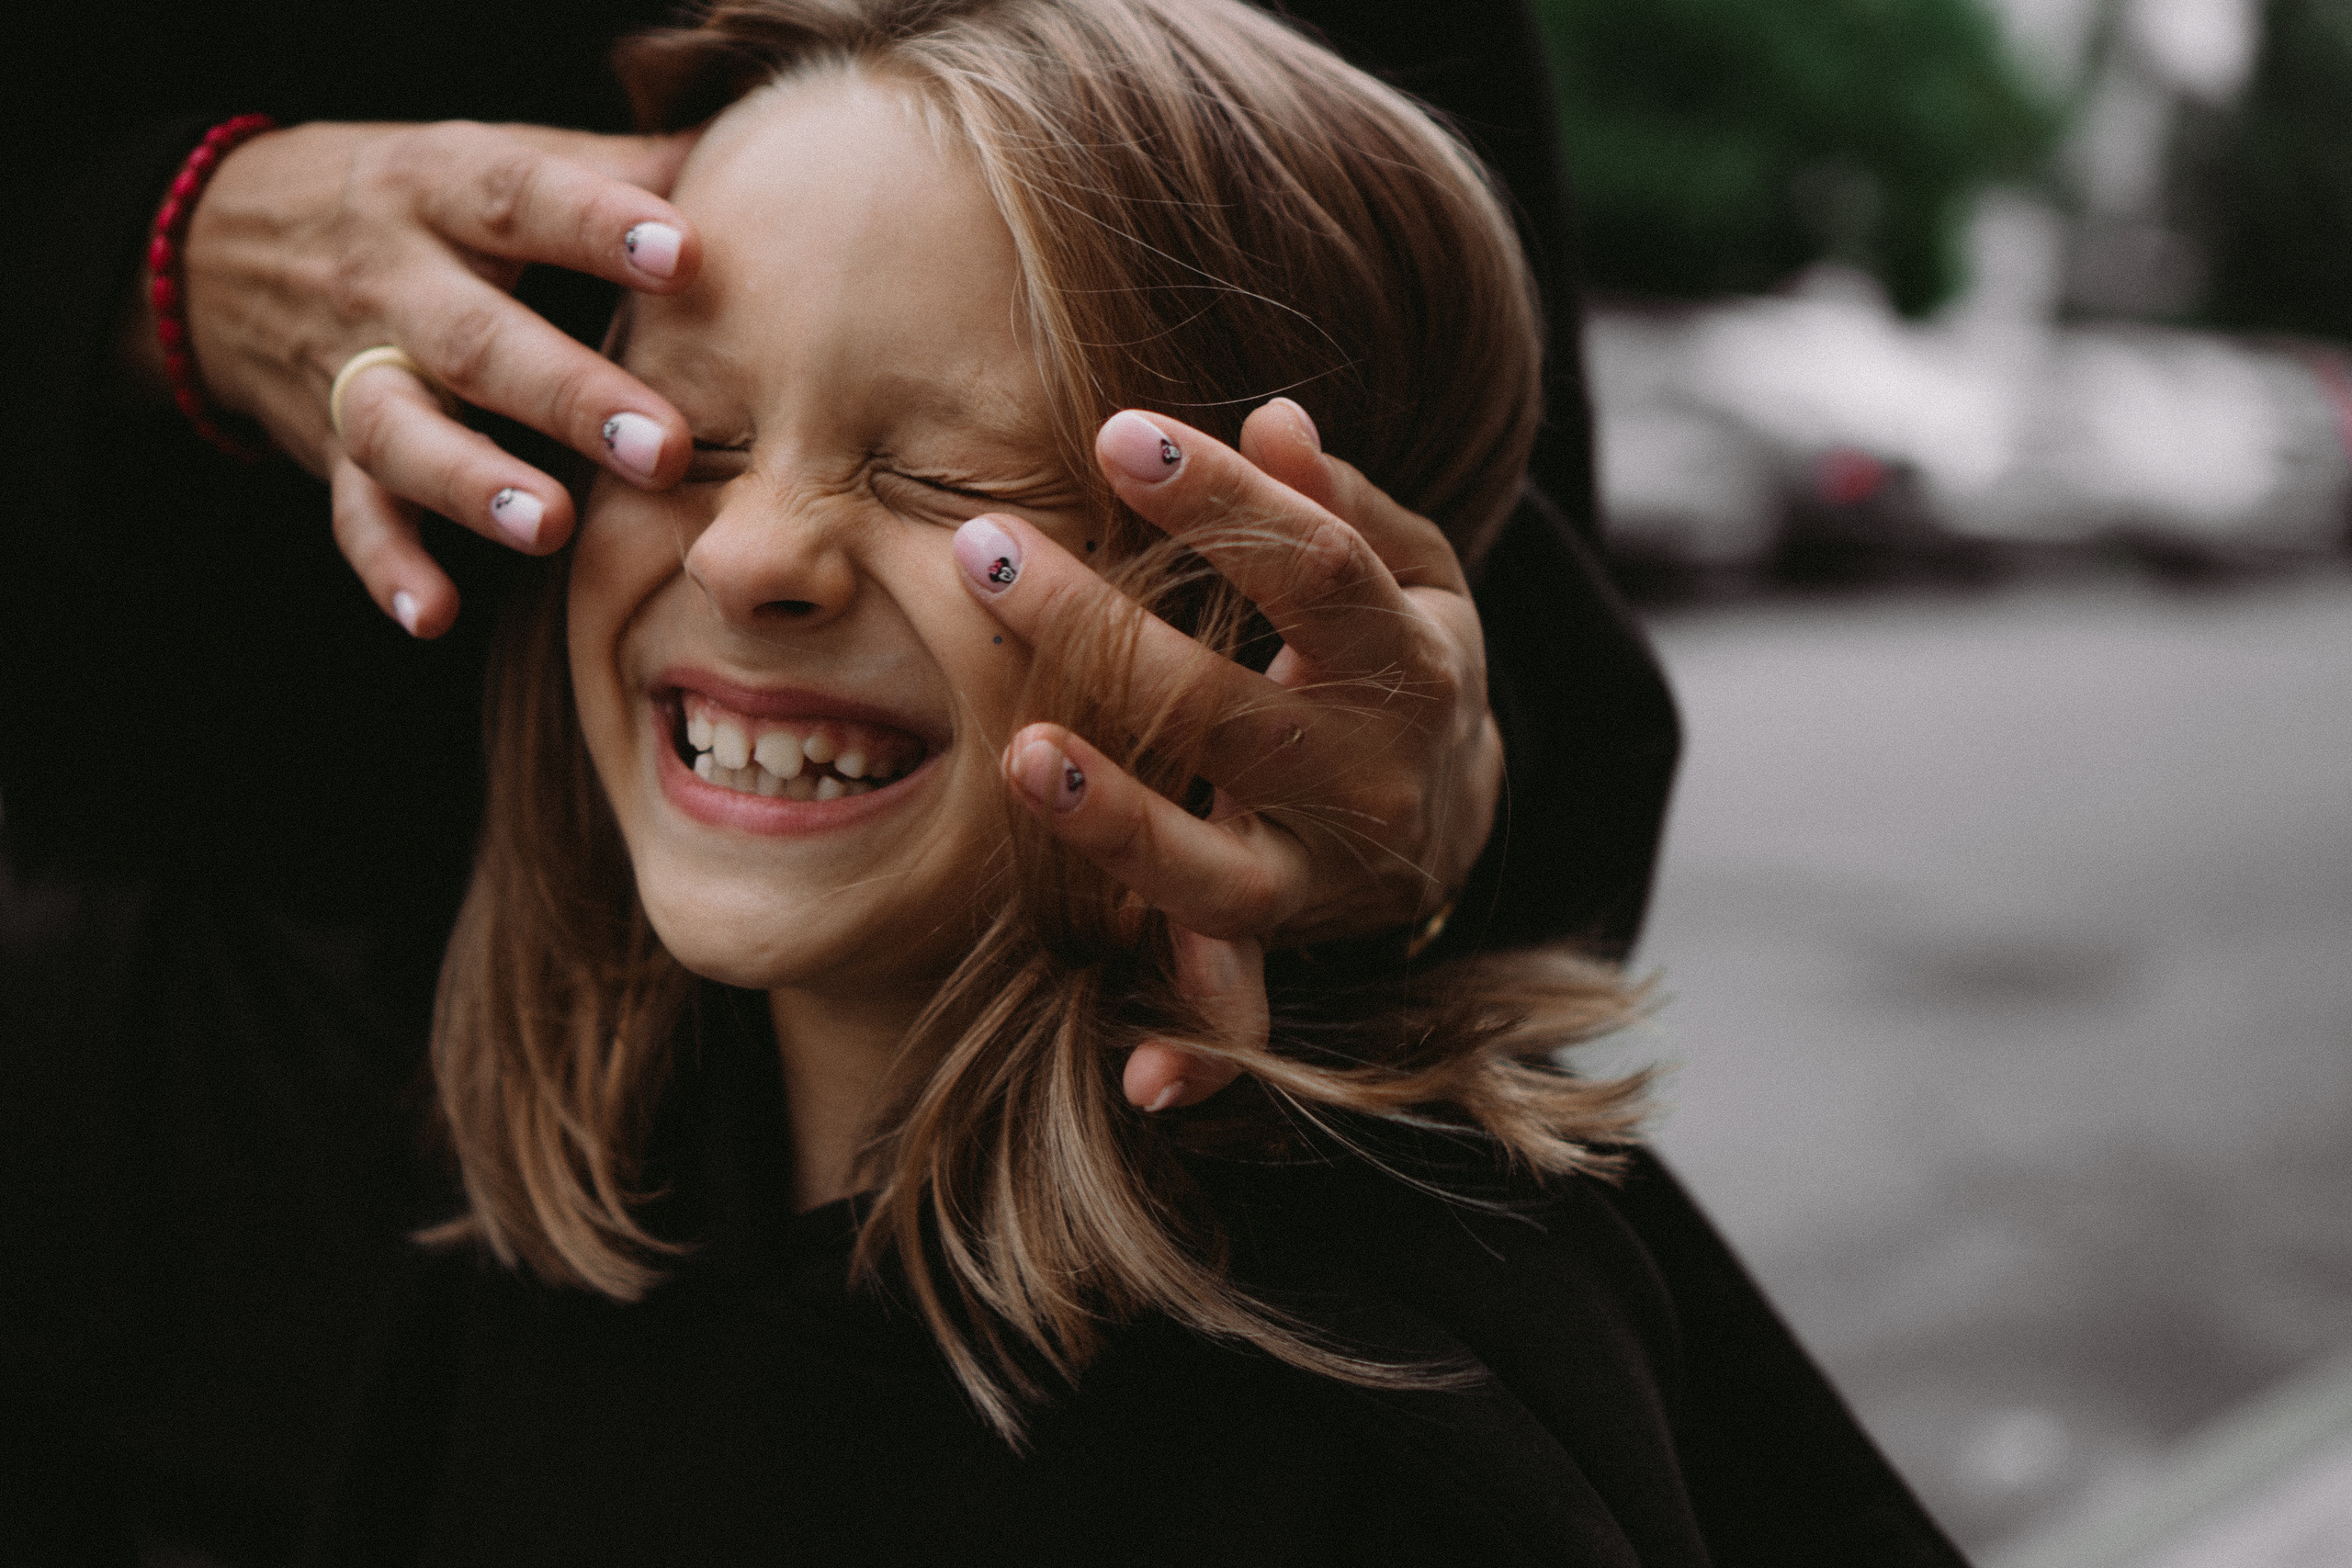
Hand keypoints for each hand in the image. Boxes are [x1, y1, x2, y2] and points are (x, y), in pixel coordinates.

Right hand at [161, 120, 703, 636]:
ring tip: (546, 526)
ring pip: (403, 433)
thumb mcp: (493, 156)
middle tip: (661, 447)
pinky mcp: (329, 448)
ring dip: (472, 484)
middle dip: (568, 395)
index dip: (599, 225)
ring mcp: (355, 371)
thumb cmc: (423, 204)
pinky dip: (389, 567)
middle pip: (477, 339)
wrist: (228, 243)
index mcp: (442, 190)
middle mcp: (393, 282)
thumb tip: (739, 154)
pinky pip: (354, 515)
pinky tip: (433, 615)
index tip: (685, 255)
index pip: (521, 199)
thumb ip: (613, 165)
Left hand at [976, 399, 1504, 1109]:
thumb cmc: (1397, 657)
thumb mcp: (1407, 573)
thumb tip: (1275, 418)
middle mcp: (1370, 776)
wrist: (1464, 814)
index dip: (1222, 502)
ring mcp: (1325, 873)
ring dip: (1121, 822)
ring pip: (1222, 872)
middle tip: (984, 551)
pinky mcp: (1286, 944)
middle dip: (1107, 632)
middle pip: (1234, 712)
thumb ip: (1342, 505)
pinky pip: (1241, 1008)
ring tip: (1021, 755)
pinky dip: (1201, 1058)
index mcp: (1407, 660)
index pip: (1316, 569)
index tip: (1117, 435)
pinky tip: (1142, 1085)